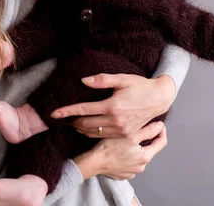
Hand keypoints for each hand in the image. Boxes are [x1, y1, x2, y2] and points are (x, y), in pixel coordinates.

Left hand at [50, 73, 174, 137]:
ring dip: (79, 129)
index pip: (83, 110)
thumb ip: (102, 80)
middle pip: (85, 124)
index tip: (54, 113)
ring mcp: (121, 130)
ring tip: (71, 123)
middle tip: (61, 118)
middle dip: (71, 121)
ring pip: (93, 133)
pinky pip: (103, 136)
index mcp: (112, 106)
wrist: (159, 98)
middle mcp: (116, 121)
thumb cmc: (140, 86)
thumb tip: (83, 80)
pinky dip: (91, 133)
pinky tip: (86, 128)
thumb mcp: (122, 78)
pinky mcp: (125, 135)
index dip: (67, 111)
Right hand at [73, 121, 166, 179]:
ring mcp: (132, 172)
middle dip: (145, 139)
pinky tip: (119, 150)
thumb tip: (160, 126)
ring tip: (126, 139)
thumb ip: (147, 130)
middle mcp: (141, 167)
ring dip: (135, 148)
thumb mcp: (130, 135)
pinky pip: (129, 163)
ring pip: (138, 156)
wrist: (93, 162)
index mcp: (145, 157)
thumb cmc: (109, 148)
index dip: (161, 131)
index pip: (161, 143)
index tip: (157, 124)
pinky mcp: (123, 174)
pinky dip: (127, 156)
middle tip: (137, 129)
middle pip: (149, 149)